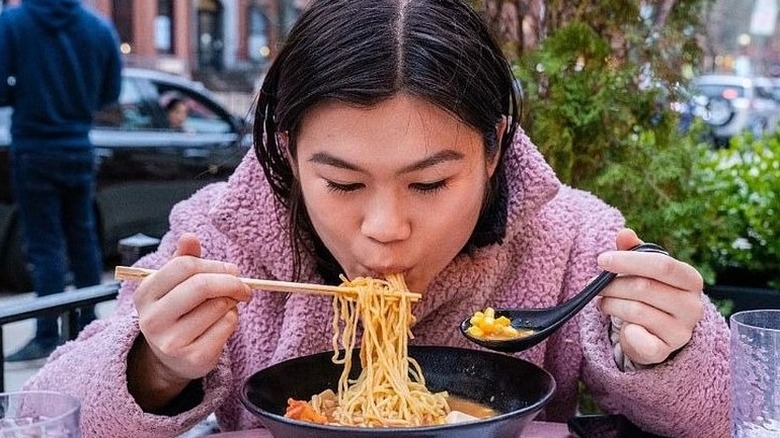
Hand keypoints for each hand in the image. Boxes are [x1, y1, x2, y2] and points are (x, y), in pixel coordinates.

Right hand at [128, 233, 250, 410]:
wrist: (171, 358)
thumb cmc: (178, 312)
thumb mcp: (174, 285)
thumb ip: (184, 259)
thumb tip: (190, 237)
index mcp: (145, 294)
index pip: (184, 266)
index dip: (214, 265)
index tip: (231, 270)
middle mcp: (153, 320)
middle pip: (201, 286)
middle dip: (230, 281)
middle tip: (243, 285)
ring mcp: (172, 342)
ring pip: (218, 306)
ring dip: (231, 302)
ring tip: (225, 306)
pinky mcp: (194, 358)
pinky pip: (227, 326)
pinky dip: (233, 319)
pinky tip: (222, 323)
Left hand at [596, 228, 703, 365]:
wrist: (657, 333)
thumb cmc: (650, 292)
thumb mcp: (644, 269)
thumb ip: (634, 250)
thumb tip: (624, 233)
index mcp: (690, 279)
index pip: (662, 265)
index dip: (629, 261)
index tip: (601, 260)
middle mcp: (692, 305)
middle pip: (644, 287)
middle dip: (613, 285)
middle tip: (597, 286)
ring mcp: (681, 330)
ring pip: (636, 311)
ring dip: (610, 304)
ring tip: (604, 302)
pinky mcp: (666, 350)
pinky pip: (638, 339)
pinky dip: (624, 331)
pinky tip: (622, 326)